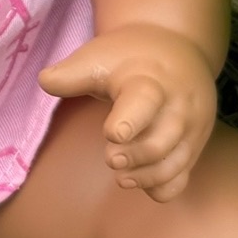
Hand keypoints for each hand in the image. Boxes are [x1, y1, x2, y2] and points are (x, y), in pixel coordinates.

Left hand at [39, 25, 218, 201]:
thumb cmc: (129, 60)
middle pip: (161, 142)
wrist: (178, 51)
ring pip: (174, 164)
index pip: (144, 102)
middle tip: (111, 159)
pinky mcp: (193, 147)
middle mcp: (177, 108)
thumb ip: (72, 74)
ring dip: (146, 176)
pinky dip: (163, 186)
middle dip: (135, 156)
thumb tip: (45, 81)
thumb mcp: (100, 57)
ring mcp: (189, 130)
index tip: (112, 134)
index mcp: (150, 82)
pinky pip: (182, 177)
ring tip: (122, 177)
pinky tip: (141, 181)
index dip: (130, 120)